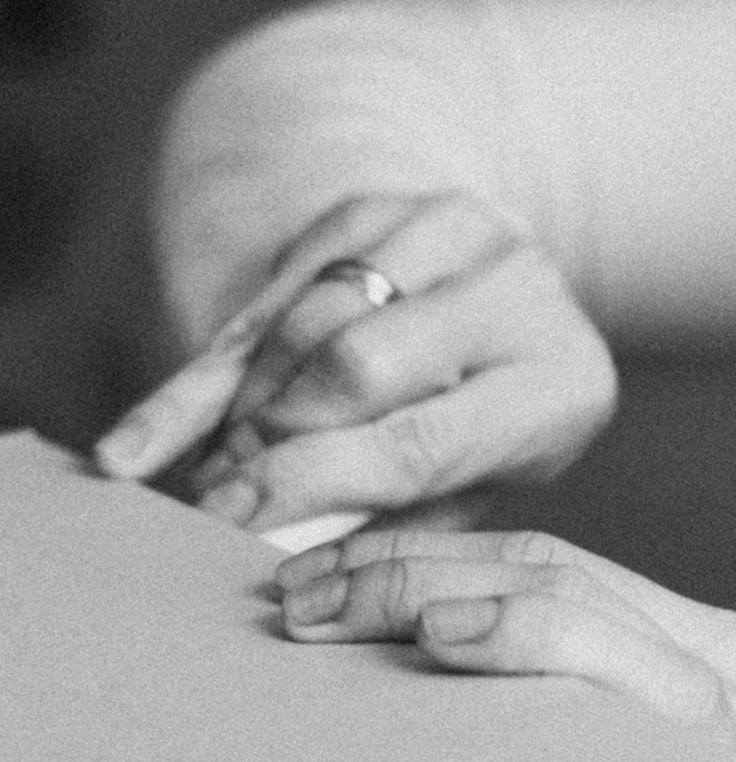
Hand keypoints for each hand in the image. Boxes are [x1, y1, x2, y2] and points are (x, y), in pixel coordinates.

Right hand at [94, 192, 615, 531]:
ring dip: (240, 405)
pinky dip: (215, 369)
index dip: (312, 483)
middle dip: (272, 438)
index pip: (419, 441)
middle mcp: (517, 290)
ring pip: (305, 319)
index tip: (232, 521)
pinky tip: (147, 440)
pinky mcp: (376, 207)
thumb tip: (283, 554)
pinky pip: (275, 289)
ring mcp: (448, 232)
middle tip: (221, 497)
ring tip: (209, 473)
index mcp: (563, 382)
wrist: (513, 302)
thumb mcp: (480, 489)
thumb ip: (396, 521)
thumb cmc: (497, 430)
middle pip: (354, 364)